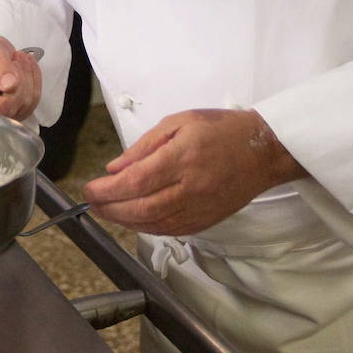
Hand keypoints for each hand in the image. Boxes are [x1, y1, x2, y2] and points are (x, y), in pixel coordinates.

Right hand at [0, 35, 41, 119]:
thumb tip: (9, 84)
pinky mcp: (16, 113)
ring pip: (24, 104)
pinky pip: (33, 100)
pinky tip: (22, 70)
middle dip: (16, 81)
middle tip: (10, 62)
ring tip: (14, 62)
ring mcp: (1, 115)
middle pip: (8, 110)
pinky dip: (33, 79)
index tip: (5, 84)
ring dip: (26, 77)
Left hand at [82, 109, 305, 235]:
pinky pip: (170, 230)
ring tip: (106, 212)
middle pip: (140, 207)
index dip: (107, 190)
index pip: (136, 181)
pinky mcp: (206, 221)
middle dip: (109, 208)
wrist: (264, 151)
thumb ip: (145, 146)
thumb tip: (115, 169)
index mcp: (182, 157)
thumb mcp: (180, 122)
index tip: (89, 188)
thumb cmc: (222, 129)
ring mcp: (199, 208)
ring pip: (153, 224)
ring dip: (124, 221)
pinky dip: (146, 228)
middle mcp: (190, 188)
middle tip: (91, 203)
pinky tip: (133, 221)